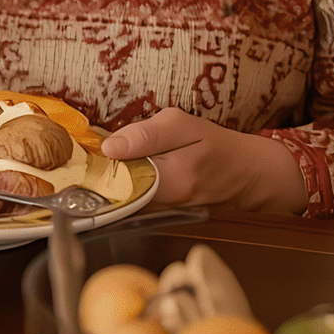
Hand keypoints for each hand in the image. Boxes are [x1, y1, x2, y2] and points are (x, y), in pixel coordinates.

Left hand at [100, 106, 307, 213]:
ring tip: (107, 158)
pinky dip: (128, 180)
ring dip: (114, 174)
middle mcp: (167, 201)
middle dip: (103, 169)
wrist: (249, 173)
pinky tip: (126, 167)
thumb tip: (110, 148)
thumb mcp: (183, 125)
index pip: (119, 176)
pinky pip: (137, 194)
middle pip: (119, 185)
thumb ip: (146, 134)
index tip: (83, 150)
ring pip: (127, 190)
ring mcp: (166, 208)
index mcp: (173, 178)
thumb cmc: (217, 144)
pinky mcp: (165, 208)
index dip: (99, 162)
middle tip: (92, 151)